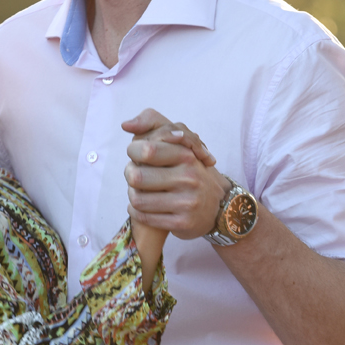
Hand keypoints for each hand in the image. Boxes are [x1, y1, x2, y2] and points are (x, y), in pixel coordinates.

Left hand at [122, 109, 225, 239]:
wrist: (219, 206)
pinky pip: (144, 217)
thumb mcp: (179, 140)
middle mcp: (189, 178)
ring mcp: (187, 202)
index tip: (137, 156)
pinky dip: (137, 211)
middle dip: (129, 175)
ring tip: (138, 191)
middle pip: (136, 176)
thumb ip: (153, 122)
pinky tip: (142, 206)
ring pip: (137, 199)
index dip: (133, 152)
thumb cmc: (191, 170)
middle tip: (135, 175)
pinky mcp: (182, 222)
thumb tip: (126, 125)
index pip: (145, 150)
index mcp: (187, 155)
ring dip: (132, 195)